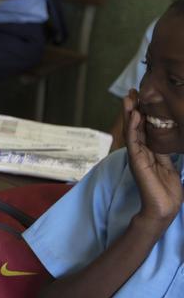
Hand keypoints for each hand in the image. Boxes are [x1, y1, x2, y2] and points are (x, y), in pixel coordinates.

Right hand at [124, 90, 182, 224]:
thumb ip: (163, 150)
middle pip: (134, 126)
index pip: (143, 128)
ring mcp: (137, 156)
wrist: (164, 207)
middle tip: (132, 91)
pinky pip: (133, 141)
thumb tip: (166, 135)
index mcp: (148, 151)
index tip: (141, 97)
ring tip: (129, 98)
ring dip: (130, 113)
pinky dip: (133, 128)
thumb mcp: (168, 164)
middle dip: (133, 108)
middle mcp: (140, 151)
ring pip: (131, 130)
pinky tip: (134, 116)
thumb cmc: (167, 189)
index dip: (142, 112)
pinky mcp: (136, 161)